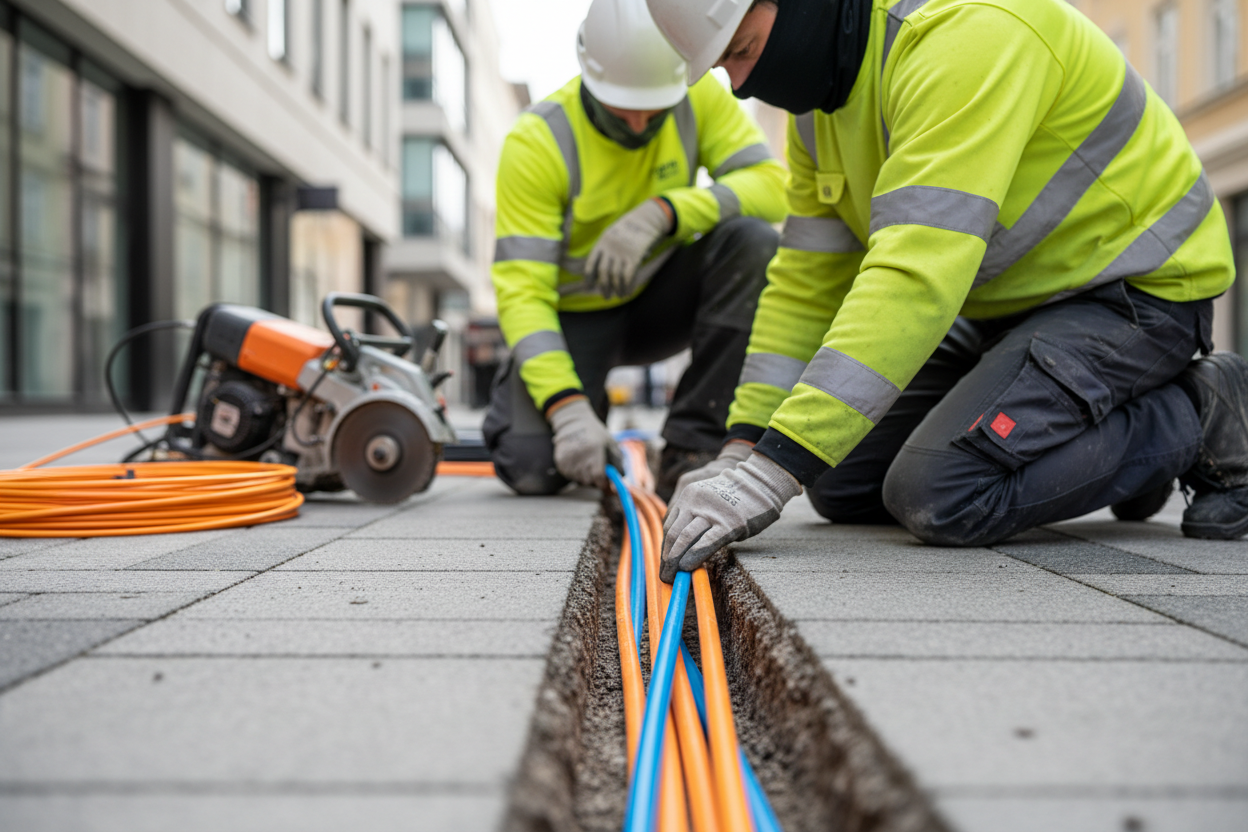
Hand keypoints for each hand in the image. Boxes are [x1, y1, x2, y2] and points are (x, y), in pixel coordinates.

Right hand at [549, 397, 620, 488]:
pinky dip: (575, 473)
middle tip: (596, 470)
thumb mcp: (611, 444)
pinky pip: (569, 475)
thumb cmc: (597, 435)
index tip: (606, 485)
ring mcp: (568, 458)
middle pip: (588, 480)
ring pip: (578, 479)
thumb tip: (620, 481)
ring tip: (586, 463)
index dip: (603, 483)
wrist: (575, 423)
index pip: (598, 475)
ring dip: (584, 476)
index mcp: (594, 449)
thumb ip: (618, 463)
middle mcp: (580, 454)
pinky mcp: (560, 460)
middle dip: (595, 480)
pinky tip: (578, 462)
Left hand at [585, 199, 672, 298]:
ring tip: (619, 296)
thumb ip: (605, 249)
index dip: (588, 277)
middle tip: (606, 296)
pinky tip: (628, 292)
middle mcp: (610, 248)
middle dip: (604, 287)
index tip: (588, 287)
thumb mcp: (612, 233)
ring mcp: (622, 253)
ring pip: (616, 277)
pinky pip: (628, 276)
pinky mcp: (634, 257)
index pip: (591, 263)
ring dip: (617, 289)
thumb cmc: (629, 228)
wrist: (646, 219)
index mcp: (601, 242)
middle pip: (603, 273)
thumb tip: (601, 270)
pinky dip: (627, 287)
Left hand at [661, 453, 800, 582]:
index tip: (665, 562)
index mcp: (688, 495)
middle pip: (673, 533)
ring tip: (672, 576)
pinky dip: (693, 557)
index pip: (669, 525)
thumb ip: (694, 517)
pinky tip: (687, 568)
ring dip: (675, 560)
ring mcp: (711, 512)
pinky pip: (705, 543)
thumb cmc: (736, 498)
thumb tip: (682, 547)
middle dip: (667, 557)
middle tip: (665, 575)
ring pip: (685, 538)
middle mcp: (695, 501)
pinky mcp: (728, 523)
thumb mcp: (707, 500)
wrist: (760, 484)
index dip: (665, 547)